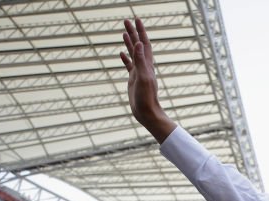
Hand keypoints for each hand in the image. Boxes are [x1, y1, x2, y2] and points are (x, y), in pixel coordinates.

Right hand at [121, 18, 175, 140]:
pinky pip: (129, 65)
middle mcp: (144, 66)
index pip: (144, 43)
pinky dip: (125, 58)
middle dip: (133, 32)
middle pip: (138, 45)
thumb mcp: (143, 78)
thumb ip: (140, 61)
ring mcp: (138, 72)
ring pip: (133, 53)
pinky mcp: (133, 80)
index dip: (140, 31)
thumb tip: (140, 43)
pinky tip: (121, 53)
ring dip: (129, 42)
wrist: (147, 113)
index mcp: (147, 64)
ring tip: (123, 32)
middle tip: (125, 20)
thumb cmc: (146, 98)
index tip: (136, 19)